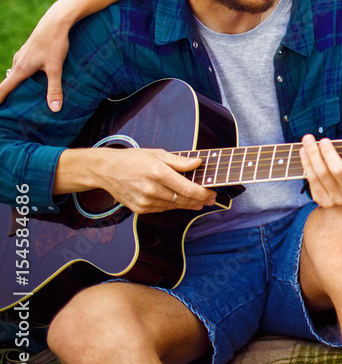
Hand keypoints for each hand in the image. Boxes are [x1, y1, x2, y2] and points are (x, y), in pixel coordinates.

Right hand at [0, 0, 75, 110]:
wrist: (56, 22)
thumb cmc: (55, 44)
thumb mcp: (56, 68)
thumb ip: (54, 89)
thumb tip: (54, 109)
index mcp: (20, 69)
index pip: (3, 88)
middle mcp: (17, 62)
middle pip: (9, 82)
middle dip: (7, 94)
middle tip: (9, 107)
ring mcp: (22, 55)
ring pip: (16, 74)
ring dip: (16, 85)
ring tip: (21, 96)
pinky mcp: (29, 51)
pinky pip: (22, 67)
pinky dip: (23, 75)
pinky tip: (32, 79)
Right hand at [91, 148, 216, 213]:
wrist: (106, 170)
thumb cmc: (133, 159)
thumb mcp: (157, 154)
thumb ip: (180, 161)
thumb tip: (198, 163)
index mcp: (158, 173)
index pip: (187, 188)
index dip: (203, 193)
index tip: (213, 193)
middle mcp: (151, 189)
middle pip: (183, 199)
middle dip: (200, 200)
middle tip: (212, 199)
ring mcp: (145, 202)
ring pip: (174, 206)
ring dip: (188, 204)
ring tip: (200, 202)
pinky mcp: (140, 209)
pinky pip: (162, 209)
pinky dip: (173, 205)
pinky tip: (182, 202)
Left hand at [300, 125, 341, 206]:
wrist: (338, 184)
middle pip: (338, 171)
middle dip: (328, 153)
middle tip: (322, 140)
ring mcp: (338, 199)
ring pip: (322, 174)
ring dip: (312, 155)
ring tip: (307, 140)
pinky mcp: (323, 200)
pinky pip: (312, 180)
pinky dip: (306, 164)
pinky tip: (303, 152)